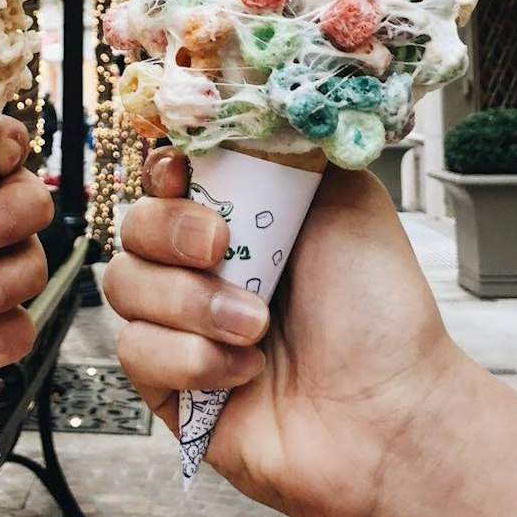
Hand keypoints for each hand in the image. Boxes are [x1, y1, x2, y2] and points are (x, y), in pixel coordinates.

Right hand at [103, 148, 460, 516]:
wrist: (392, 416)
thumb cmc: (380, 313)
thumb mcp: (348, 199)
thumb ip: (294, 145)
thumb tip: (256, 100)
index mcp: (240, 218)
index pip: (166, 177)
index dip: (164, 172)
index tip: (184, 175)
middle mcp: (203, 269)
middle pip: (132, 224)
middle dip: (172, 232)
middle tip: (224, 250)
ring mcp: (181, 328)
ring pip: (124, 285)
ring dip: (191, 304)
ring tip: (256, 327)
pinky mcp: (169, 387)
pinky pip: (134, 351)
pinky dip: (191, 358)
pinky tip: (244, 372)